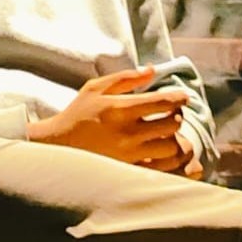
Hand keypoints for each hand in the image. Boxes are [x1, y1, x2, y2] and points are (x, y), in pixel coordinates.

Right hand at [27, 66, 197, 175]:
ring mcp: (130, 155)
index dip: (179, 98)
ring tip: (166, 133)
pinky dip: (168, 159)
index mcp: (120, 108)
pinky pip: (162, 168)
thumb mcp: (96, 88)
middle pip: (172, 124)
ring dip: (174, 138)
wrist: (59, 146)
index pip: (163, 102)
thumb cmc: (78, 113)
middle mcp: (127, 133)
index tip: (182, 97)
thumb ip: (125, 78)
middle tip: (173, 114)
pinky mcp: (129, 171)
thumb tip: (152, 70)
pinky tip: (160, 150)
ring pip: (171, 148)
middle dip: (177, 116)